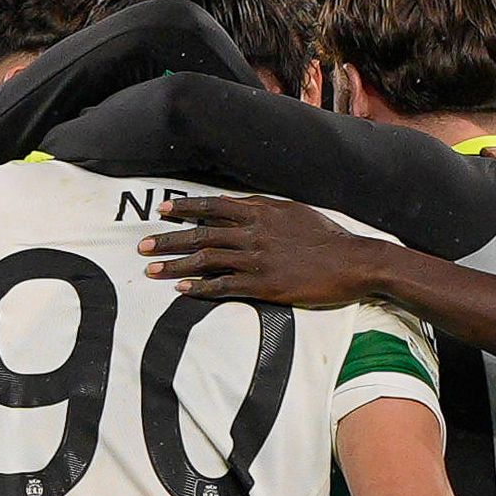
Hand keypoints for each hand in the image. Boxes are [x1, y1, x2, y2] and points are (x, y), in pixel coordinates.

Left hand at [145, 194, 395, 306]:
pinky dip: (200, 287)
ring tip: (151, 271)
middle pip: (201, 234)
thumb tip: (245, 207)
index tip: (162, 211)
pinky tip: (181, 289)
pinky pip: (224, 286)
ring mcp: (257, 259)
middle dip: (168, 239)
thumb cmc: (328, 237)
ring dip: (175, 265)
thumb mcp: (295, 212)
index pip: (213, 207)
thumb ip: (267, 209)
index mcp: (262, 211)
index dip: (184, 209)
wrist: (353, 262)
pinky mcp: (264, 285)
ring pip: (207, 260)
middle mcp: (254, 232)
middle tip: (142, 247)